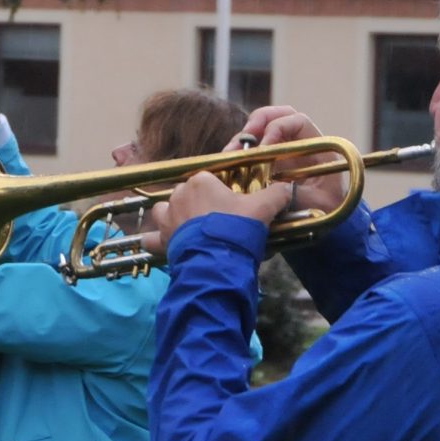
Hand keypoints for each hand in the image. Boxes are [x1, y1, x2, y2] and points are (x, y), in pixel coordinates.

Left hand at [147, 169, 295, 241]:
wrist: (218, 260)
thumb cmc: (237, 227)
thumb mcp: (263, 208)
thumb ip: (276, 194)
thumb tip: (288, 187)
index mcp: (201, 182)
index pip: (209, 180)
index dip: (220, 193)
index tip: (231, 207)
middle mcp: (179, 194)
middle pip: (188, 194)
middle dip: (199, 206)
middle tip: (217, 222)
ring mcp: (167, 217)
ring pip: (166, 211)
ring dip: (175, 218)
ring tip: (192, 231)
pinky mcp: (161, 239)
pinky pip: (152, 238)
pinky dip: (156, 241)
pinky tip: (164, 245)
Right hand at [230, 104, 348, 214]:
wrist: (324, 224)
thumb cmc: (327, 212)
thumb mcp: (317, 204)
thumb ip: (298, 194)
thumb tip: (273, 187)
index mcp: (317, 148)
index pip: (299, 121)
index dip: (279, 126)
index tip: (263, 146)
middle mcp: (298, 144)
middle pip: (276, 117)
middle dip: (258, 121)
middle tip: (244, 137)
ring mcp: (281, 152)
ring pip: (259, 132)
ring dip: (242, 138)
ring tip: (229, 152)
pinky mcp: (266, 164)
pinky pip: (250, 150)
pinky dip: (237, 153)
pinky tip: (227, 163)